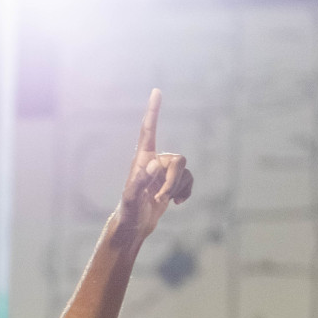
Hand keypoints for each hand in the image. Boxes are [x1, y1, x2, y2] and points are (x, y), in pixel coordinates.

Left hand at [111, 89, 192, 245]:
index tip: (156, 91)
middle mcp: (155, 161)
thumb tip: (154, 165)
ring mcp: (164, 172)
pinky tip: (175, 203)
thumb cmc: (129, 211)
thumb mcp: (131, 198)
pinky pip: (189, 180)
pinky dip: (185, 192)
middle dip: (174, 180)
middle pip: (178, 160)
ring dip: (177, 189)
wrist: (133, 226)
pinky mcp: (172, 183)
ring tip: (162, 201)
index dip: (153, 111)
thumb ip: (141, 181)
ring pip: (184, 172)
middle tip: (160, 197)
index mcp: (142, 159)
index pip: (148, 130)